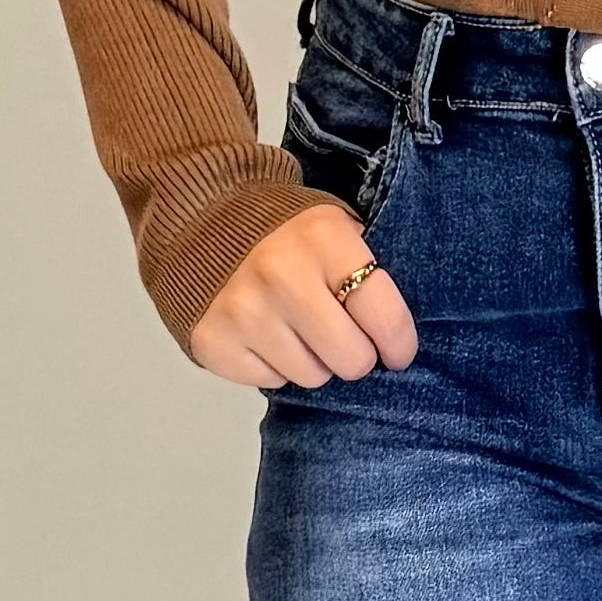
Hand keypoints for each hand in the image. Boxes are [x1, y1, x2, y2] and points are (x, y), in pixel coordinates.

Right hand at [188, 197, 421, 387]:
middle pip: (351, 360)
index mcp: (323, 238)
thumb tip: (396, 337)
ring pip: (312, 377)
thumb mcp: (335, 228)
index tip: (397, 351)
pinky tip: (265, 333)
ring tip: (297, 328)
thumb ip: (367, 272)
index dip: (399, 344)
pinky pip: (271, 381)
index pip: (385, 317)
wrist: (202, 219)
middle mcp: (282, 275)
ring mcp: (243, 312)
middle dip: (354, 354)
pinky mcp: (214, 342)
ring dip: (313, 360)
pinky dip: (274, 365)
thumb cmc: (284, 231)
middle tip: (342, 337)